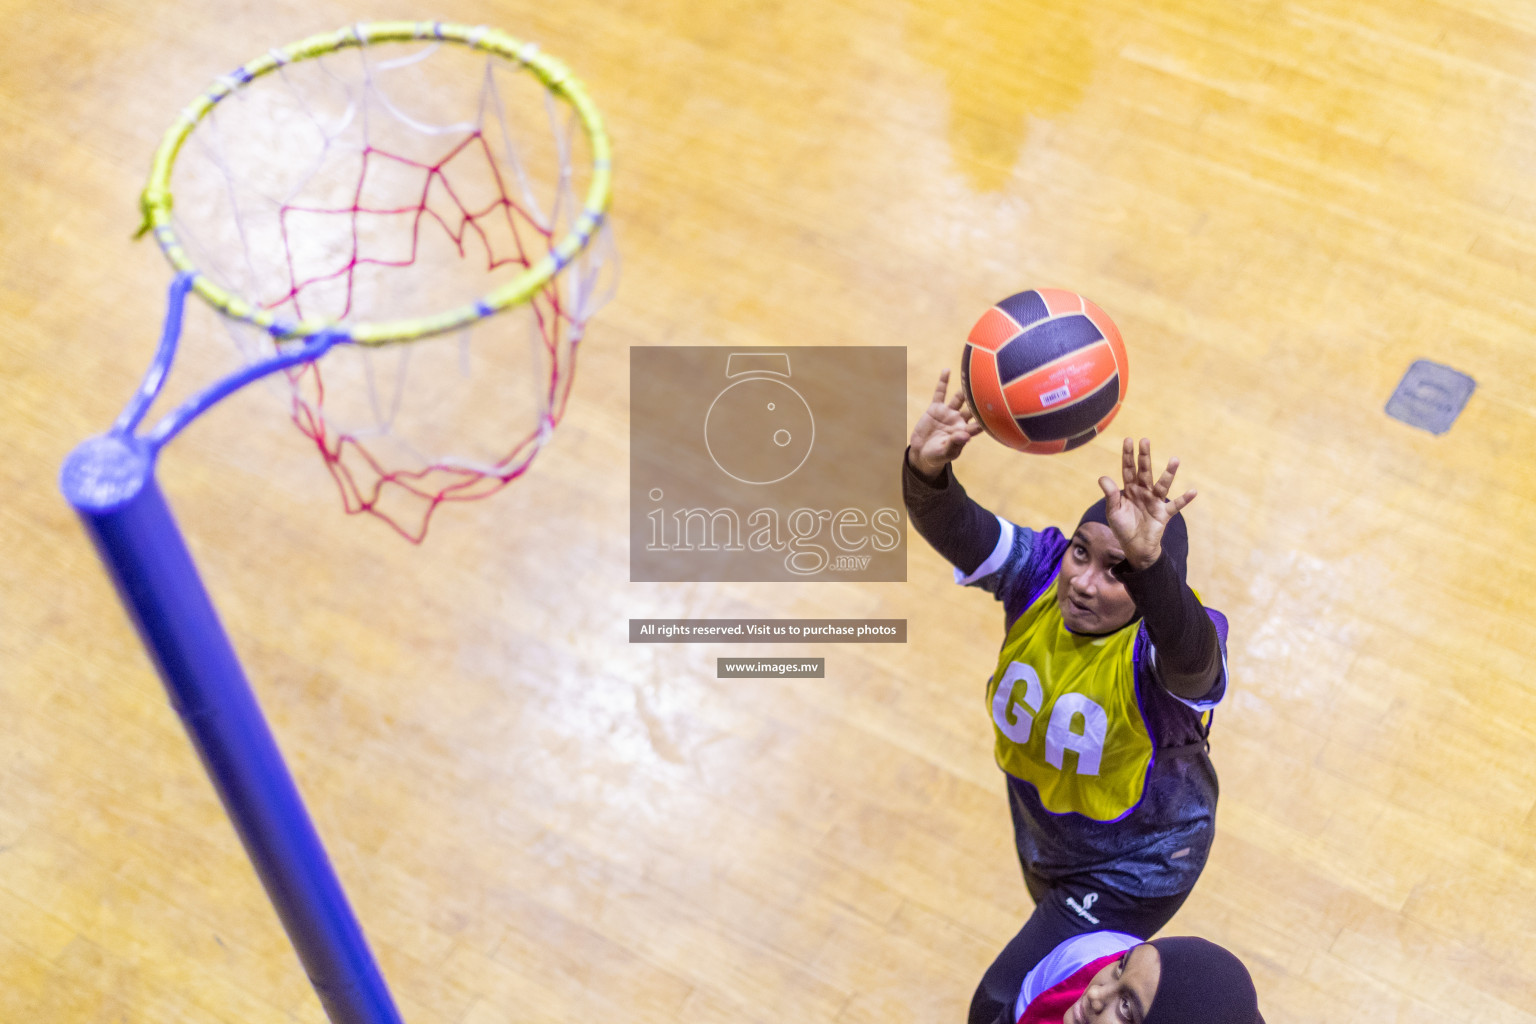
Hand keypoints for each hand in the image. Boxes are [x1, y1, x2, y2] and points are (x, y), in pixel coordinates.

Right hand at [908, 370, 983, 479]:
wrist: (922, 452)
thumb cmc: (937, 456)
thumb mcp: (944, 452)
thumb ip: (954, 444)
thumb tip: (966, 436)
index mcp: (964, 431)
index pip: (979, 423)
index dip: (988, 418)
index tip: (998, 410)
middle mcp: (959, 420)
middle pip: (972, 407)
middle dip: (979, 399)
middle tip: (990, 386)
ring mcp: (948, 413)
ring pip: (959, 398)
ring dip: (964, 389)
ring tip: (972, 375)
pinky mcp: (936, 408)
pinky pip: (940, 393)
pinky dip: (943, 382)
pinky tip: (947, 370)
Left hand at [1098, 438, 1195, 569]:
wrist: (1135, 547)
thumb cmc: (1123, 527)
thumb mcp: (1113, 512)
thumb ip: (1110, 495)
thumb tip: (1103, 477)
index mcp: (1129, 490)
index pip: (1128, 470)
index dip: (1128, 456)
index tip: (1128, 440)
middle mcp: (1143, 492)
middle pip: (1144, 472)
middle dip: (1144, 457)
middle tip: (1145, 440)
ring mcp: (1154, 501)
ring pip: (1162, 485)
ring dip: (1169, 473)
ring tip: (1175, 459)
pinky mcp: (1163, 513)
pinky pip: (1176, 505)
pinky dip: (1184, 499)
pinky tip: (1193, 491)